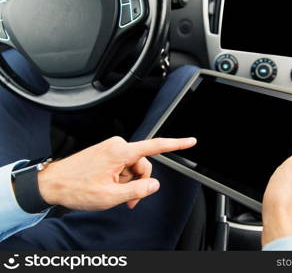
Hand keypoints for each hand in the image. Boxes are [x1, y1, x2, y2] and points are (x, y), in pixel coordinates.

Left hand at [37, 136, 196, 210]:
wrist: (52, 183)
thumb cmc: (76, 188)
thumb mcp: (110, 196)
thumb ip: (137, 190)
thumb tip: (154, 185)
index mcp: (120, 152)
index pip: (155, 146)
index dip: (176, 144)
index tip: (190, 141)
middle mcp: (117, 146)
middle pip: (143, 164)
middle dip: (139, 183)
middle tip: (129, 200)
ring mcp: (111, 148)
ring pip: (133, 167)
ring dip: (128, 183)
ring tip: (115, 195)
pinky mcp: (107, 153)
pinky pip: (123, 165)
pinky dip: (121, 178)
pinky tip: (110, 186)